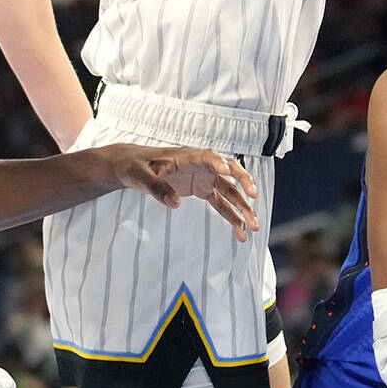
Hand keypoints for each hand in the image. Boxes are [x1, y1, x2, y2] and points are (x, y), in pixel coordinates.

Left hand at [106, 145, 259, 240]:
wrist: (133, 167)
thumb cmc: (136, 166)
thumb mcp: (140, 177)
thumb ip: (158, 188)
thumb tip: (175, 204)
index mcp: (187, 156)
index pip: (207, 156)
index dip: (218, 162)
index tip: (226, 170)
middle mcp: (202, 166)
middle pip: (230, 172)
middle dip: (243, 184)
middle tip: (253, 196)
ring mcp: (205, 178)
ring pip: (230, 192)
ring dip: (243, 208)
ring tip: (253, 227)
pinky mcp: (203, 189)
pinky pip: (221, 204)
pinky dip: (231, 217)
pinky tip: (240, 231)